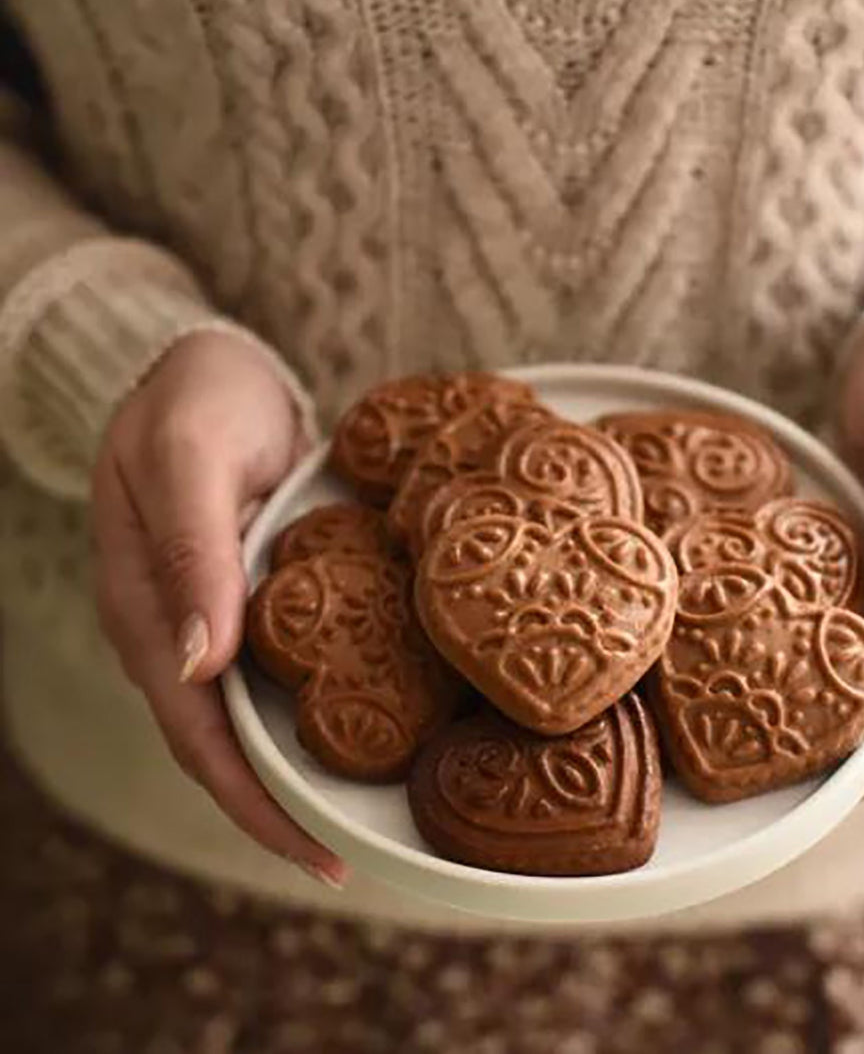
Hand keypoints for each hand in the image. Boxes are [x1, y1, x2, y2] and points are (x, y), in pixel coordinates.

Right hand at [92, 332, 345, 885]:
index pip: (195, 733)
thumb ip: (191, 553)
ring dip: (293, 770)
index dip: (250, 800)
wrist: (209, 365)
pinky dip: (308, 708)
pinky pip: (271, 669)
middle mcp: (175, 628)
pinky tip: (358, 723)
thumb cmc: (196, 399)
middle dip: (276, 807)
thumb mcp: (191, 456)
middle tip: (348, 856)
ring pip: (246, 716)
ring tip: (359, 815)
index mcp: (146, 608)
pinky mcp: (246, 596)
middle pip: (220, 744)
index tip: (313, 850)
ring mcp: (209, 615)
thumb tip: (199, 664)